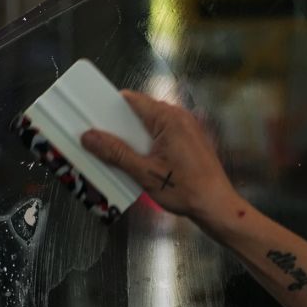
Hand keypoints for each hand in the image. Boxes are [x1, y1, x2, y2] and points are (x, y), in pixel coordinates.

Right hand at [81, 90, 242, 227]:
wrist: (216, 206)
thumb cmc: (186, 190)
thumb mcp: (144, 173)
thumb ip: (116, 153)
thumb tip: (90, 137)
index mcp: (169, 119)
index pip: (133, 100)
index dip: (111, 107)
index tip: (94, 117)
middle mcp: (180, 117)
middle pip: (140, 112)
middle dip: (120, 126)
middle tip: (101, 140)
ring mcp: (187, 128)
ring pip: (150, 124)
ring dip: (134, 137)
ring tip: (118, 154)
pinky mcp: (189, 140)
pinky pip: (162, 134)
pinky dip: (147, 143)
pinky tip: (138, 161)